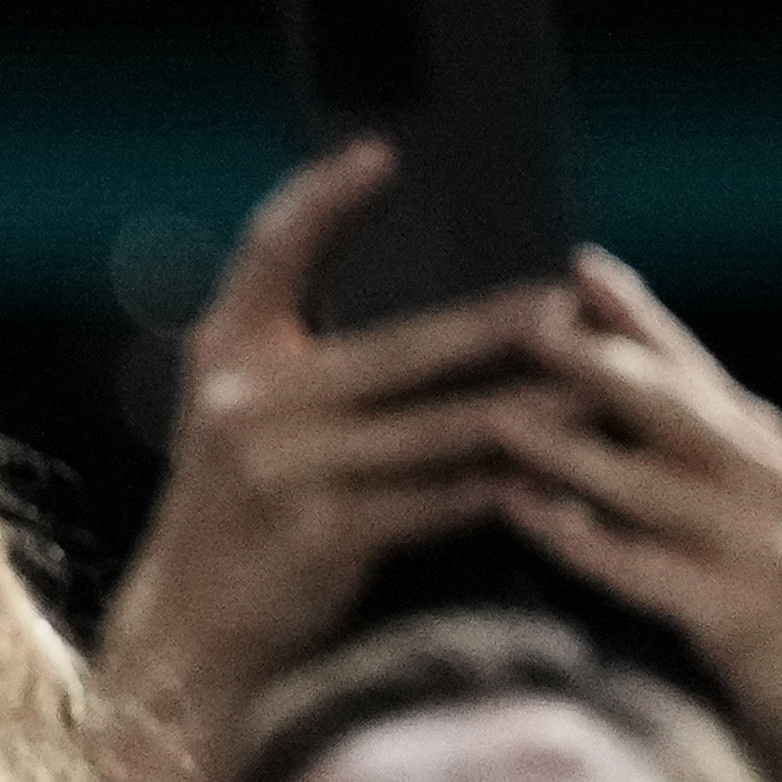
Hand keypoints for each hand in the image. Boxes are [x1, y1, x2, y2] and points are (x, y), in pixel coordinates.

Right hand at [92, 140, 559, 781]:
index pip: (272, 247)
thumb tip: (427, 292)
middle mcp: (245, 399)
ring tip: (590, 388)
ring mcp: (282, 468)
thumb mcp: (242, 416)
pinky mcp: (321, 533)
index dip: (325, 196)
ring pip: (436, 427)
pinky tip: (554, 471)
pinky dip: (500, 485)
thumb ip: (300, 355)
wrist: (191, 630)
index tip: (385, 151)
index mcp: (225, 351)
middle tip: (566, 298)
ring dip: (524, 409)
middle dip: (494, 322)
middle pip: (399, 345)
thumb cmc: (241, 510)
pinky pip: (437, 498)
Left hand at [477, 252, 781, 781]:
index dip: (638, 314)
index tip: (578, 266)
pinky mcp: (735, 613)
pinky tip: (521, 511)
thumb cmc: (772, 605)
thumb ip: (690, 450)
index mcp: (763, 447)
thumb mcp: (741, 510)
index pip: (693, 365)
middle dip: (600, 360)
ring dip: (571, 446)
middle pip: (675, 405)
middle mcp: (766, 481)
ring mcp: (756, 546)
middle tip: (528, 322)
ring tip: (496, 415)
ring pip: (652, 480)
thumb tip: (613, 383)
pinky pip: (641, 565)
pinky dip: (579, 535)